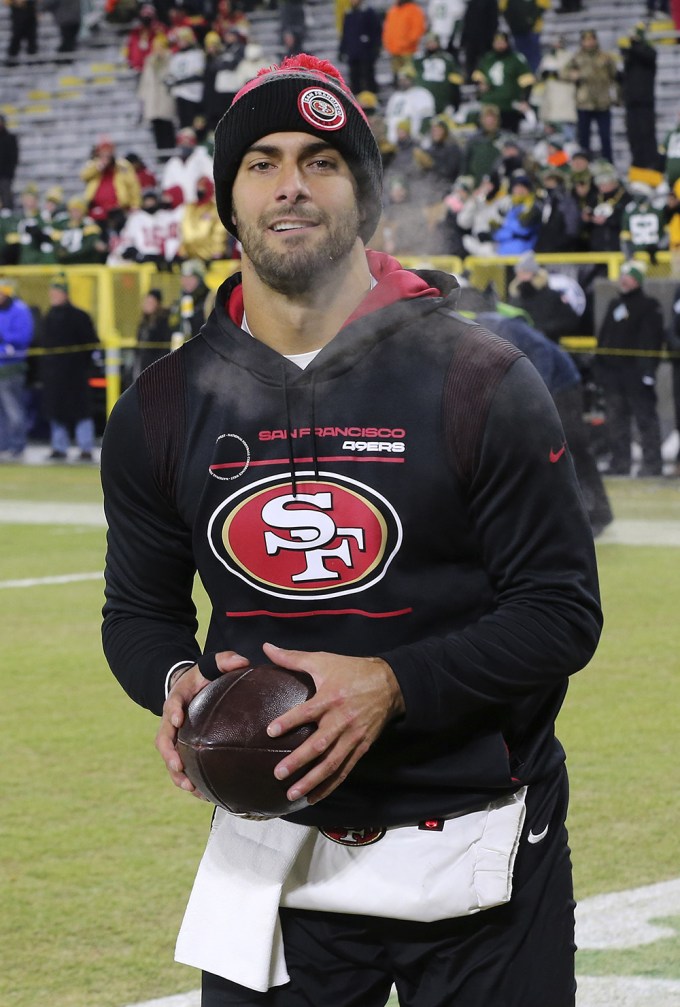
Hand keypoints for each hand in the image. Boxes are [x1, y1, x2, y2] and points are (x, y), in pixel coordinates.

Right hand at [155, 650, 249, 796]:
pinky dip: (189, 781)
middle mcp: (170, 721)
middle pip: (163, 740)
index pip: (171, 706)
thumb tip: (243, 662)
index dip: (173, 713)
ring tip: (190, 788)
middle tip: (178, 766)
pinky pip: (181, 767)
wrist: (187, 688)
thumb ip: (226, 660)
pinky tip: (203, 795)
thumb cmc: (203, 677)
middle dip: (169, 754)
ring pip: (170, 758)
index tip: (178, 720)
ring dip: (177, 774)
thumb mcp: (212, 664)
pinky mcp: (181, 749)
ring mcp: (174, 737)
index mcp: (177, 699)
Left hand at [262, 642, 404, 806]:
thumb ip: (292, 658)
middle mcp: (342, 720)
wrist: (389, 683)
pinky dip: (329, 786)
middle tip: (278, 773)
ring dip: (312, 780)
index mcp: (331, 697)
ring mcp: (353, 736)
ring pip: (332, 763)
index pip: (307, 712)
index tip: (270, 732)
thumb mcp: (323, 660)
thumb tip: (266, 647)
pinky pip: (344, 770)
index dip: (289, 721)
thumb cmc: (351, 671)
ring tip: (292, 794)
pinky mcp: (361, 747)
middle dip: (299, 761)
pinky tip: (313, 797)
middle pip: (319, 744)